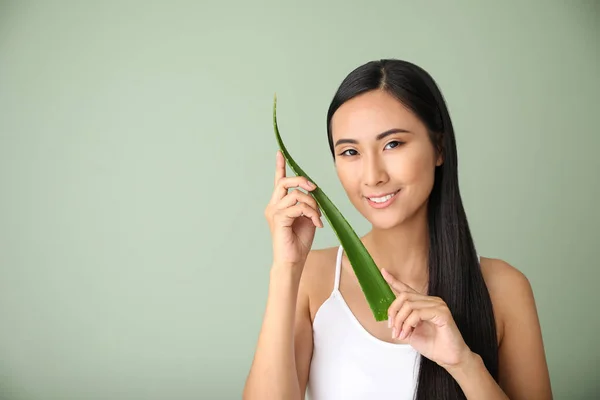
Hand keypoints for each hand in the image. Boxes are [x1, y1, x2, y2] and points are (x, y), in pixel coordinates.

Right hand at [264, 150, 322, 269]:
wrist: (293, 261)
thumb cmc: (299, 241)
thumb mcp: (307, 218)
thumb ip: (307, 204)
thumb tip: (313, 193)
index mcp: (279, 204)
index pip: (278, 181)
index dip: (279, 166)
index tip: (280, 153)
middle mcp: (274, 205)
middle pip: (284, 181)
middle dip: (302, 180)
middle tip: (314, 188)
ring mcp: (274, 212)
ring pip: (296, 194)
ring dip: (312, 203)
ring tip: (317, 217)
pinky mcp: (278, 219)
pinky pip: (298, 207)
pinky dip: (311, 213)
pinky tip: (316, 223)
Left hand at [382, 268, 472, 369]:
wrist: (448, 358)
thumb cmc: (432, 345)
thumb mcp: (410, 332)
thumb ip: (401, 321)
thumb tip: (390, 318)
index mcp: (423, 303)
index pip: (407, 289)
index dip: (394, 281)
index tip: (383, 272)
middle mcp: (431, 300)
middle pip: (404, 296)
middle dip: (393, 312)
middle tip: (392, 328)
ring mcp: (438, 305)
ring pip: (408, 305)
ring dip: (400, 321)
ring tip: (400, 334)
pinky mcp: (442, 312)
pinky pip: (417, 313)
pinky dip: (409, 324)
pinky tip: (409, 333)